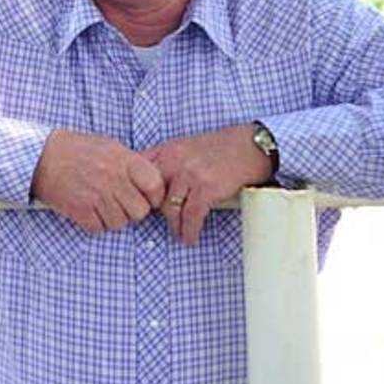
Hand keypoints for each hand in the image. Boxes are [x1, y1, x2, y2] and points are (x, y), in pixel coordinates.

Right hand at [31, 129, 164, 233]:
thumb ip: (131, 164)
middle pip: (140, 211)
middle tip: (120, 203)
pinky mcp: (80, 210)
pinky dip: (94, 224)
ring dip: (112, 219)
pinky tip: (88, 210)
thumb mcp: (110, 147)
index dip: (154, 196)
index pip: (155, 186)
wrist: (41, 157)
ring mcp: (96, 195)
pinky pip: (98, 229)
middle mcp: (112, 178)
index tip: (146, 197)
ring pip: (120, 223)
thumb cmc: (78, 150)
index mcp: (123, 160)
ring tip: (101, 205)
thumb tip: (153, 185)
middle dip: (132, 211)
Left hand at [144, 124, 274, 245]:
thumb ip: (165, 162)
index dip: (133, 191)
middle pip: (150, 195)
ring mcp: (190, 174)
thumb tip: (147, 186)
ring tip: (178, 233)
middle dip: (152, 212)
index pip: (136, 172)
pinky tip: (190, 237)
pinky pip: (190, 216)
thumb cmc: (218, 149)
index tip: (136, 205)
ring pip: (169, 208)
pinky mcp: (206, 188)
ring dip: (173, 226)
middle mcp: (174, 161)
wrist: (249, 146)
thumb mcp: (184, 147)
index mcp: (165, 150)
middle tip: (157, 223)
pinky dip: (189, 230)